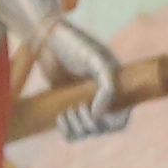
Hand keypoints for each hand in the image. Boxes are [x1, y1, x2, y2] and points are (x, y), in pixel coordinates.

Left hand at [32, 17, 128, 137]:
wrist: (47, 34)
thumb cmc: (72, 41)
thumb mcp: (95, 59)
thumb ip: (106, 85)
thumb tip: (100, 114)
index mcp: (116, 87)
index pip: (121, 118)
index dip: (109, 123)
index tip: (91, 112)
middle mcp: (102, 98)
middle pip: (104, 129)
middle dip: (89, 125)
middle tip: (75, 109)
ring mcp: (84, 102)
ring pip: (87, 132)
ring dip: (77, 129)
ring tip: (64, 114)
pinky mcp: (67, 105)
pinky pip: (72, 131)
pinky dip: (67, 131)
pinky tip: (60, 120)